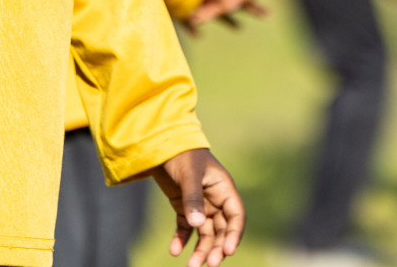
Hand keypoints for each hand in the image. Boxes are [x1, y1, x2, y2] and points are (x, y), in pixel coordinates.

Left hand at [153, 148, 244, 266]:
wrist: (160, 143)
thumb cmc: (181, 154)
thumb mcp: (189, 175)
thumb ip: (193, 199)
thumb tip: (198, 225)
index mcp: (223, 188)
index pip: (236, 216)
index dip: (234, 234)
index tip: (228, 251)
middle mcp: (215, 199)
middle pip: (221, 229)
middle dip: (216, 248)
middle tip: (209, 264)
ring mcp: (200, 205)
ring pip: (205, 233)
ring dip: (200, 249)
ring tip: (191, 266)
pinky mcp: (184, 208)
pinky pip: (186, 228)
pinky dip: (181, 239)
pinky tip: (174, 250)